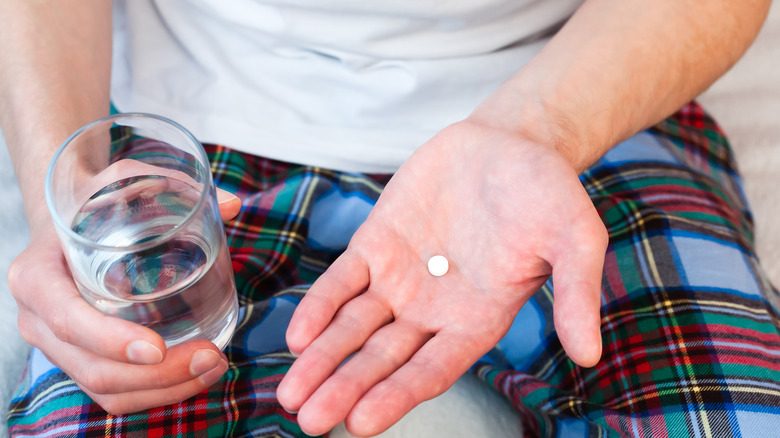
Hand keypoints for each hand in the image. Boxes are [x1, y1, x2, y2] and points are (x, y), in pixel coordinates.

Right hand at [8, 187, 240, 414]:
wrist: (67, 221)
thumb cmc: (95, 202)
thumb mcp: (123, 181)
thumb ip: (172, 184)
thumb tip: (232, 204)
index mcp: (36, 277)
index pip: (67, 320)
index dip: (110, 341)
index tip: (158, 348)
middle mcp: (38, 319)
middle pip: (92, 369)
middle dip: (155, 375)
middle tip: (210, 356)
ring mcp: (57, 347)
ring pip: (106, 390)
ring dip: (163, 391)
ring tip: (214, 366)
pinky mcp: (80, 360)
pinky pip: (114, 393)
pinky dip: (156, 394)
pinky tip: (196, 377)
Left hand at [277, 119, 607, 435]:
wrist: (510, 142)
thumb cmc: (549, 193)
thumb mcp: (574, 238)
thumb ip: (575, 294)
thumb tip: (590, 356)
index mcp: (477, 319)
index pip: (431, 370)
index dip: (397, 396)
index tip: (361, 423)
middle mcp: (432, 309)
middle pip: (382, 358)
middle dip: (345, 387)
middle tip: (308, 419)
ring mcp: (400, 277)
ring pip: (354, 326)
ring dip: (323, 357)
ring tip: (290, 392)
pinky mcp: (377, 243)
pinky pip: (342, 280)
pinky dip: (319, 305)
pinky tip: (296, 334)